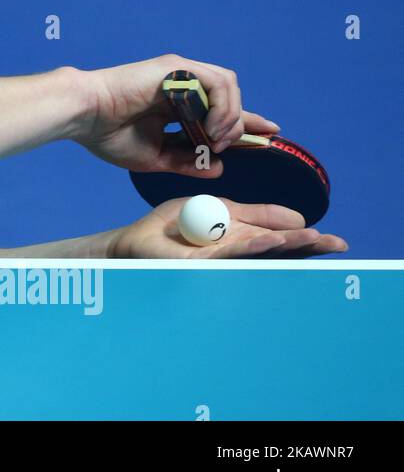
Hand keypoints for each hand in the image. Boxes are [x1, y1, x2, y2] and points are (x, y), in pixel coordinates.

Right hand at [70, 54, 279, 174]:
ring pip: (228, 87)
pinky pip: (218, 82)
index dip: (244, 123)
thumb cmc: (109, 135)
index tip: (268, 135)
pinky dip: (223, 106)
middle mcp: (181, 85)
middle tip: (227, 146)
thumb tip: (220, 168)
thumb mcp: (157, 158)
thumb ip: (188, 162)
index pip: (218, 112)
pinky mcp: (177, 68)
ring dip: (231, 116)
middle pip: (230, 98)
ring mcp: (180, 74)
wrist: (84, 116)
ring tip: (217, 139)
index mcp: (174, 105)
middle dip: (241, 124)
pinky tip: (211, 127)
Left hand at [109, 197, 348, 257]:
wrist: (136, 239)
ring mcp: (218, 260)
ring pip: (257, 252)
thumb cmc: (176, 226)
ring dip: (284, 244)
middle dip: (306, 246)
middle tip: (334, 245)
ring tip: (310, 238)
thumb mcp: (220, 208)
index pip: (280, 239)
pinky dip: (249, 246)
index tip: (334, 241)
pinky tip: (267, 241)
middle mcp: (235, 253)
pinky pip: (228, 254)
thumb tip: (294, 217)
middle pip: (277, 250)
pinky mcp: (199, 263)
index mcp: (242, 238)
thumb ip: (254, 213)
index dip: (306, 239)